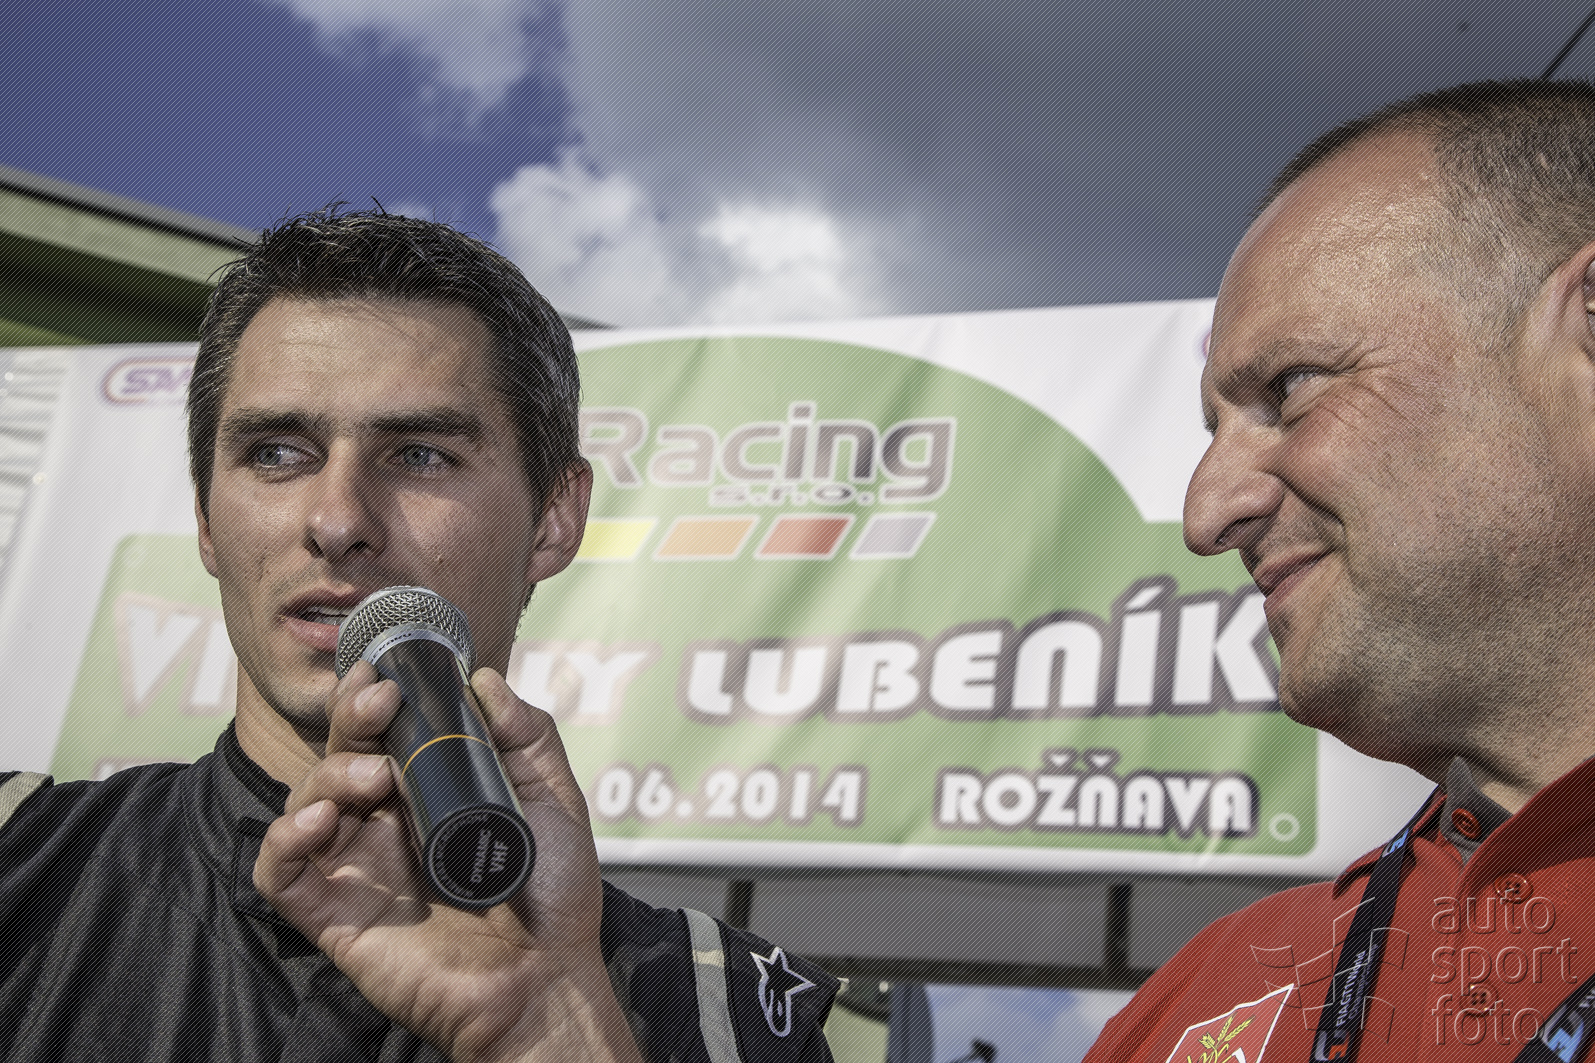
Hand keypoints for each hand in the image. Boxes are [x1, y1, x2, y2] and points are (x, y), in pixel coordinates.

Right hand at [254, 662, 641, 1062]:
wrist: (545, 981)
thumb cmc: (553, 898)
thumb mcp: (553, 800)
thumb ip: (527, 736)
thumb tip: (485, 680)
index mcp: (430, 794)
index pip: (384, 733)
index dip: (375, 699)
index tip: (389, 677)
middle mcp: (386, 825)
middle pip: (341, 755)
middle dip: (350, 717)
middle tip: (378, 703)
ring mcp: (357, 869)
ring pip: (304, 801)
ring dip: (328, 774)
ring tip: (372, 777)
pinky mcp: (333, 916)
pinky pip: (278, 873)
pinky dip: (283, 839)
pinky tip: (320, 822)